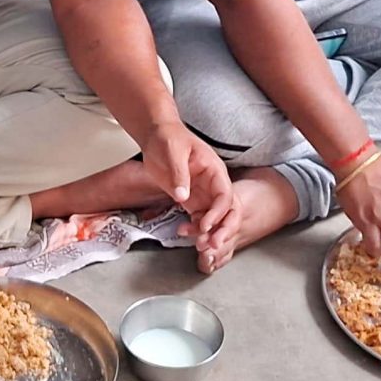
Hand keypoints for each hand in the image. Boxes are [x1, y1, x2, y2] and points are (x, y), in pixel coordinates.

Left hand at [139, 121, 237, 269]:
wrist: (155, 136)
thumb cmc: (168, 137)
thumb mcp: (174, 152)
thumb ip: (179, 174)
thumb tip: (183, 197)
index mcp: (214, 170)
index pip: (225, 194)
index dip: (218, 212)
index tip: (207, 225)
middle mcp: (211, 184)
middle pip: (223, 210)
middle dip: (219, 228)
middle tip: (210, 244)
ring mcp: (202, 193)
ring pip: (211, 217)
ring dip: (206, 232)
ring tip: (197, 244)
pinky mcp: (190, 199)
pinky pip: (197, 217)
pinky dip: (193, 228)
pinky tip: (185, 233)